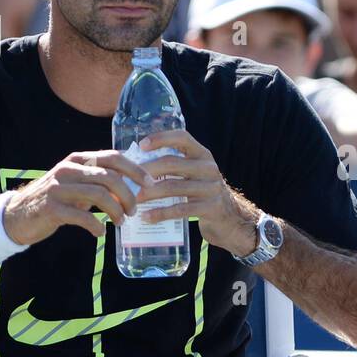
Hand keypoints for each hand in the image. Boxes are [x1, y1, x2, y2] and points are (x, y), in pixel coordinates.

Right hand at [2, 149, 148, 244]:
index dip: (135, 169)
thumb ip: (100, 179)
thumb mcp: (78, 182)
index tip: (150, 183)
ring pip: (99, 195)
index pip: (113, 157)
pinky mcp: (52, 208)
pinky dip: (97, 226)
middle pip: (109, 177)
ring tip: (120, 222)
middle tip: (133, 210)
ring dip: (116, 211)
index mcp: (78, 159)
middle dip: (128, 195)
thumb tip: (134, 183)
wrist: (18, 215)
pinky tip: (100, 232)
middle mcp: (68, 169)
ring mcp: (59, 188)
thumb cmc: (56, 199)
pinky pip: (83, 217)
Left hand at [134, 128, 258, 257]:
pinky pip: (181, 209)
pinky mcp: (211, 208)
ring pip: (173, 187)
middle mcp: (209, 168)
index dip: (161, 138)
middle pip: (172, 163)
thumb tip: (132, 164)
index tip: (141, 145)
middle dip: (146, 171)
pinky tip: (146, 217)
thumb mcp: (193, 174)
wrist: (229, 218)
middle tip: (127, 180)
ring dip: (149, 193)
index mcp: (203, 155)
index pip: (182, 138)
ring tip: (132, 200)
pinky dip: (160, 213)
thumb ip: (173, 166)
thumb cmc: (200, 193)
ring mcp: (211, 188)